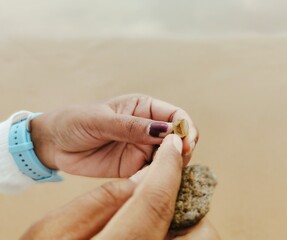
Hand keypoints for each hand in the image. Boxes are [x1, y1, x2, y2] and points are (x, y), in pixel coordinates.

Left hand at [30, 94, 197, 176]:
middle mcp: (148, 128)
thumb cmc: (74, 122)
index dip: (185, 127)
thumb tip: (166, 130)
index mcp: (143, 108)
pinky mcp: (134, 166)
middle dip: (184, 148)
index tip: (186, 140)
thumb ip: (132, 126)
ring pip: (169, 157)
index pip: (176, 115)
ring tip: (162, 170)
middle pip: (178, 138)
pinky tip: (150, 180)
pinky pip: (152, 172)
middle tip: (179, 159)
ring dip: (172, 164)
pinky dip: (156, 177)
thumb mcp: (101, 120)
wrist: (53, 144)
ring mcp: (142, 148)